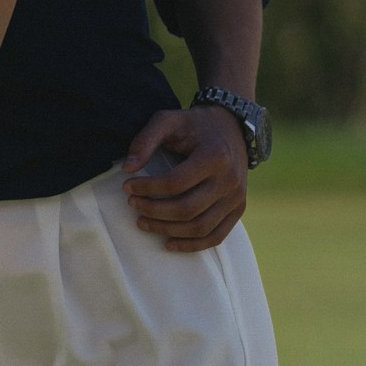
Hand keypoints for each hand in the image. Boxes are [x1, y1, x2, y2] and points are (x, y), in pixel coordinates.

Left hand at [121, 104, 248, 249]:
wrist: (232, 127)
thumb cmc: (195, 125)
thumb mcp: (169, 120)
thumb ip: (146, 140)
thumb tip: (128, 168)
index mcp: (215, 156)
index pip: (175, 182)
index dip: (147, 188)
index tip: (127, 187)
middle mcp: (230, 180)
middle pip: (187, 209)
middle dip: (154, 211)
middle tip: (132, 205)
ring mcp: (236, 198)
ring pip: (199, 227)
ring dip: (167, 230)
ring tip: (143, 222)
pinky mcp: (238, 209)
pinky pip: (215, 237)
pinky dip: (191, 245)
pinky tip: (168, 243)